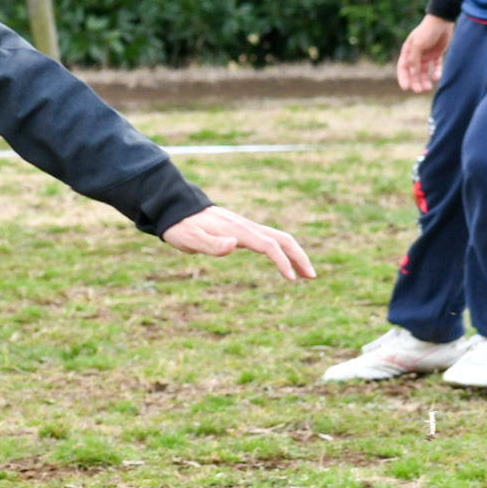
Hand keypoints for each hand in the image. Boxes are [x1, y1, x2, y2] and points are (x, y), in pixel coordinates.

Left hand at [163, 205, 315, 280]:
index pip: (269, 245)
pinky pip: (269, 239)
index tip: (291, 279)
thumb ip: (211, 243)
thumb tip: (234, 245)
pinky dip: (282, 251)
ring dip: (294, 254)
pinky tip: (282, 262)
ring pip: (278, 238)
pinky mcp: (242, 230)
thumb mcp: (190, 238)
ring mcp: (246, 228)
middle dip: (300, 257)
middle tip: (312, 277)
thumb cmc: (181, 227)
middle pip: (283, 239)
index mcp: (238, 231)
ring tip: (304, 274)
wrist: (174, 209)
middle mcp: (246, 227)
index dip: (282, 261)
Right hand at [397, 14, 453, 92]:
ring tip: (428, 88)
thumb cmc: (427, 31)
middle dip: (415, 81)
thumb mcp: (417, 45)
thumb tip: (411, 72)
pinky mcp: (436, 54)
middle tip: (418, 91)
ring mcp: (426, 54)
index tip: (406, 88)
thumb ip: (413, 59)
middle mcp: (416, 54)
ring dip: (425, 80)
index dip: (403, 78)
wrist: (442, 21)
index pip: (403, 68)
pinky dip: (436, 72)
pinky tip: (437, 77)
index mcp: (407, 51)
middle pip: (413, 71)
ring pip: (424, 71)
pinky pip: (436, 66)